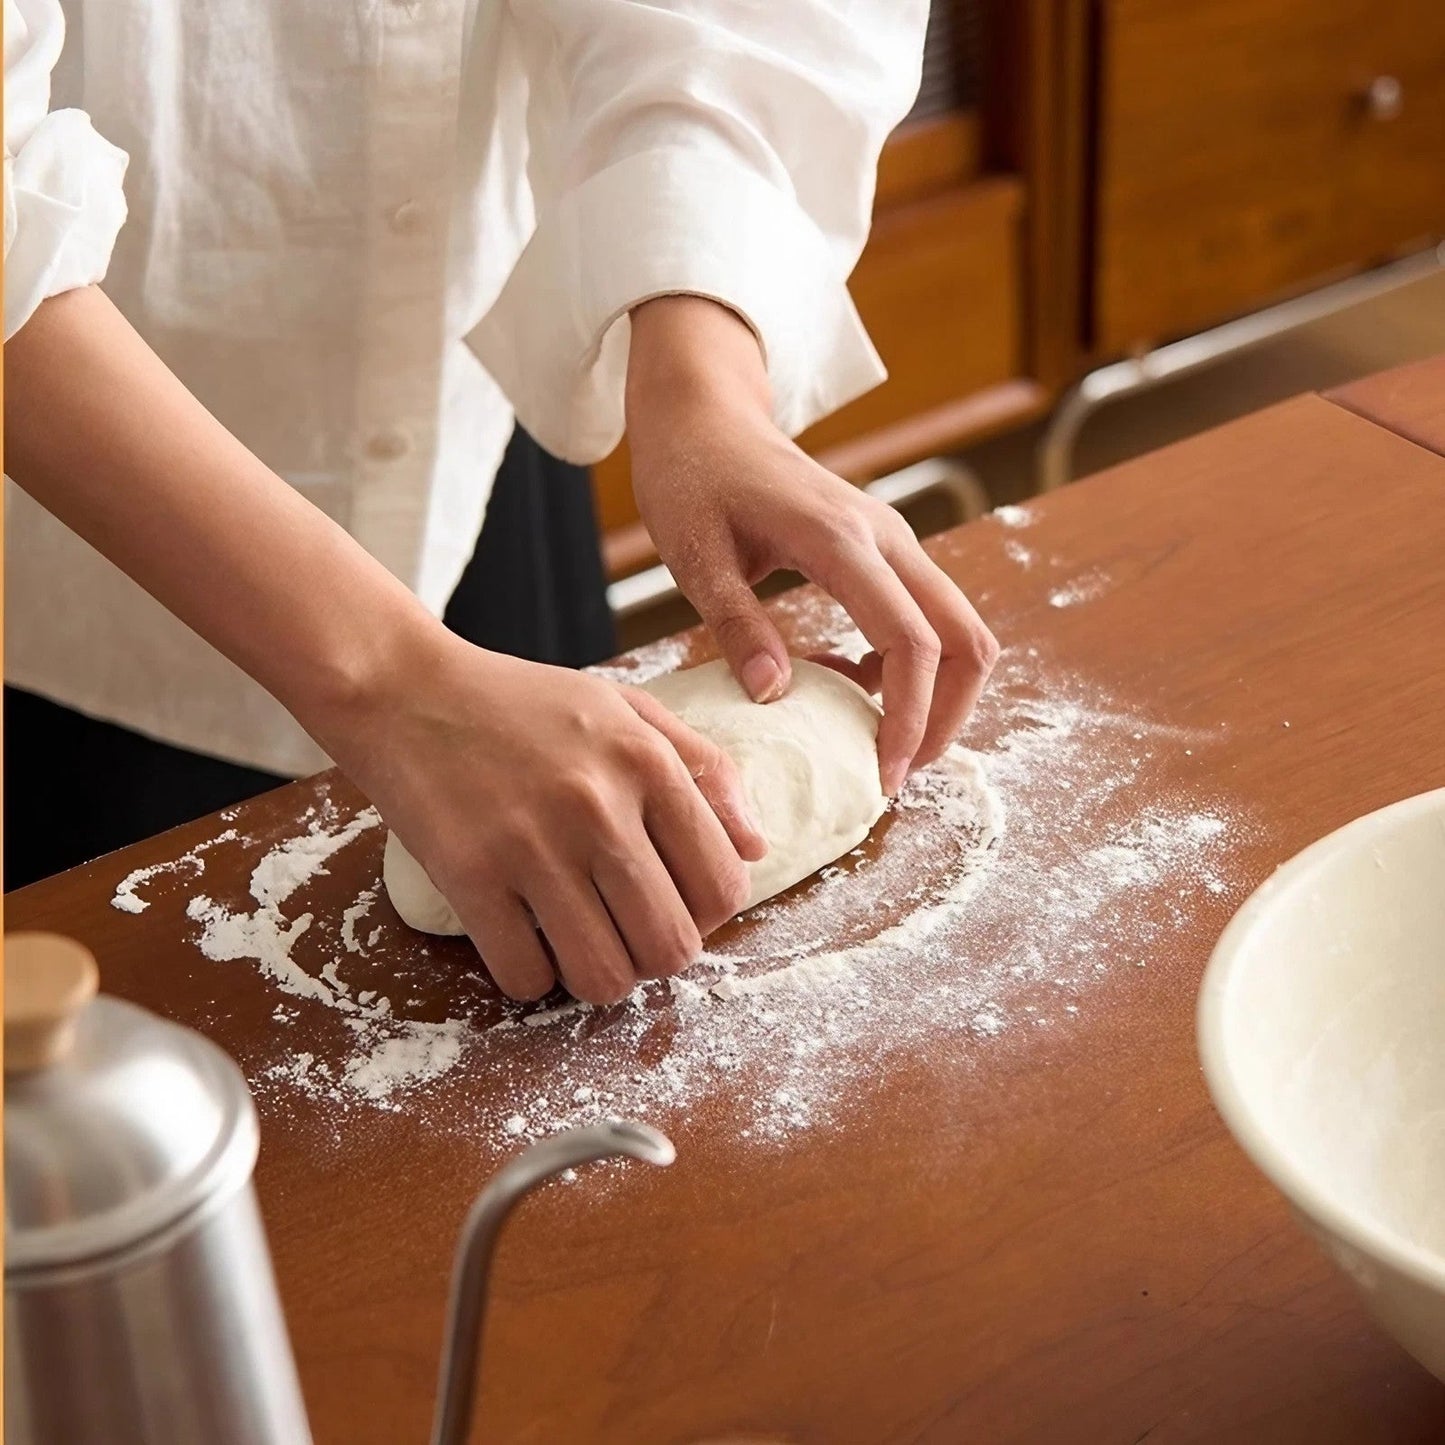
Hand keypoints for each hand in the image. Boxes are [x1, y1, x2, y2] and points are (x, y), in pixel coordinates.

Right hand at [313, 628, 765, 1003]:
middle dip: (657, 956)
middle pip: (672, 947)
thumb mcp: (627, 707)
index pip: (724, 886)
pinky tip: (524, 936)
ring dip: (599, 977)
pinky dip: (531, 975)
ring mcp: (530, 846)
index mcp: (647, 762)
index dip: (708, 914)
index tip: (676, 903)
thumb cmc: (523, 704)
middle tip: (628, 933)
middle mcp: (598, 806)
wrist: (405, 690)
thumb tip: (757, 848)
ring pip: (604, 978)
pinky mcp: (468, 878)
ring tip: (581, 941)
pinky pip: (526, 978)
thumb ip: (704, 768)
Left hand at [625, 296, 998, 794]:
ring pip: (958, 627)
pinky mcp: (883, 548)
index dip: (910, 718)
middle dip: (947, 717)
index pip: (911, 642)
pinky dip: (914, 664)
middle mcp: (885, 537)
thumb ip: (737, 625)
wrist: (704, 416)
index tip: (884, 776)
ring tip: (885, 744)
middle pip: (965, 637)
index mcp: (841, 541)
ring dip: (939, 693)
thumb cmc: (690, 478)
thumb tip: (776, 698)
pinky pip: (926, 614)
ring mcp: (892, 539)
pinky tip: (857, 689)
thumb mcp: (695, 556)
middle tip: (899, 774)